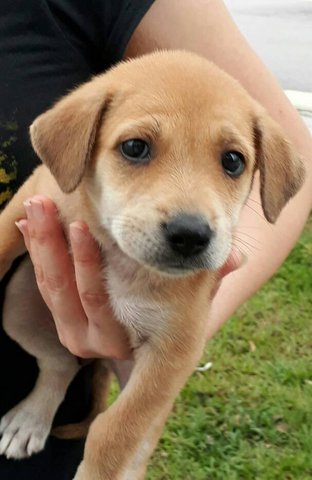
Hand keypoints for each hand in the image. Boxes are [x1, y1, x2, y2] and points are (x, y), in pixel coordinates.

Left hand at [16, 196, 241, 358]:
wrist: (161, 336)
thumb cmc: (179, 309)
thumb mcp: (193, 298)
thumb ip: (211, 278)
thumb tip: (238, 259)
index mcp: (118, 338)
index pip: (96, 300)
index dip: (86, 263)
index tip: (81, 225)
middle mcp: (91, 341)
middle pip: (64, 291)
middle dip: (53, 245)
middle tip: (44, 203)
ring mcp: (74, 332)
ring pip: (50, 285)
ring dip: (42, 243)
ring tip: (37, 204)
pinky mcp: (64, 318)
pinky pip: (46, 284)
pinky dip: (38, 253)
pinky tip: (31, 224)